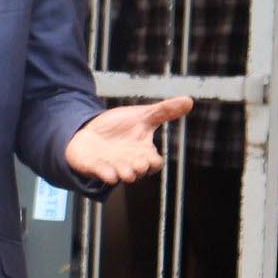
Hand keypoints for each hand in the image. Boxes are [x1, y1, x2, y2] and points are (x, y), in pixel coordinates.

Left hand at [65, 96, 193, 184]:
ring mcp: (111, 166)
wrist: (88, 129)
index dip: (153, 162)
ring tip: (124, 172)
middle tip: (138, 164)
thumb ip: (164, 111)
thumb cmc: (118, 127)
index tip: (151, 156)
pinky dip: (104, 174)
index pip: (154, 163)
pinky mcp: (93, 167)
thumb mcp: (142, 116)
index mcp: (143, 152)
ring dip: (123, 174)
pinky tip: (107, 173)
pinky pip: (100, 174)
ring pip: (121, 176)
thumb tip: (189, 100)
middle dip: (139, 169)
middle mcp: (129, 162)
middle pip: (139, 172)